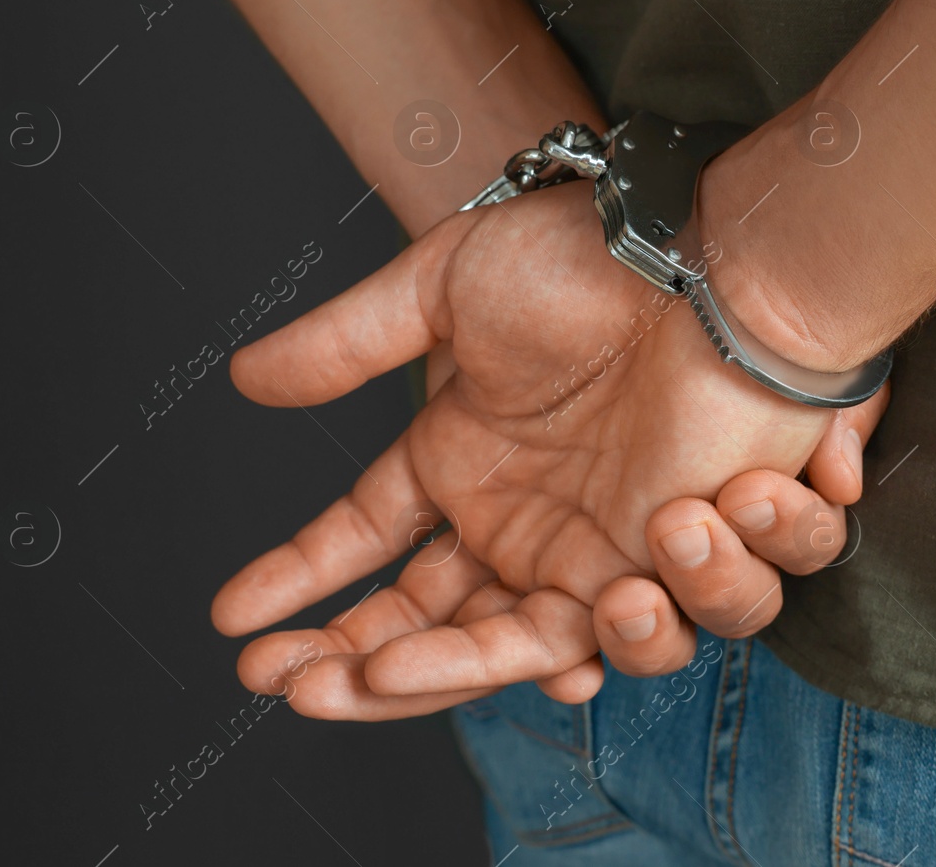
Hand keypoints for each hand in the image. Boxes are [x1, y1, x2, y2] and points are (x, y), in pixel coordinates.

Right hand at [211, 178, 881, 716]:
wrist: (703, 252)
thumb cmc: (586, 259)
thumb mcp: (443, 288)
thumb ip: (347, 341)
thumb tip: (244, 377)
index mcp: (462, 465)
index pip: (366, 545)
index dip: (300, 588)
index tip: (232, 624)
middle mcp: (524, 523)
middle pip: (429, 631)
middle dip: (357, 668)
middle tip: (294, 683)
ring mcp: (601, 547)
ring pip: (535, 654)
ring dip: (467, 669)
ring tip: (394, 660)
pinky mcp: (682, 557)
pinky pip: (667, 628)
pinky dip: (644, 623)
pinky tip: (612, 599)